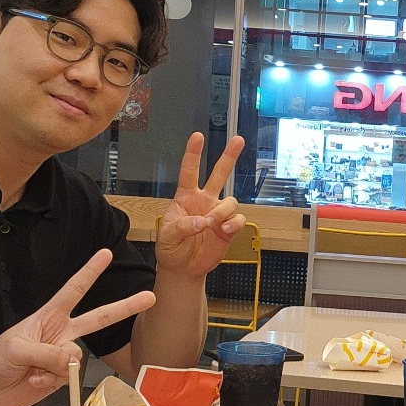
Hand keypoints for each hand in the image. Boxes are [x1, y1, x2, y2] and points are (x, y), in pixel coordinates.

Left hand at [0, 249, 156, 405]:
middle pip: (98, 318)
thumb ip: (48, 352)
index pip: (73, 291)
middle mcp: (60, 333)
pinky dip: (52, 382)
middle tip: (150, 297)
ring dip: (56, 367)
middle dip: (124, 307)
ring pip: (77, 358)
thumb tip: (75, 359)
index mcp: (48, 317)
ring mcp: (62, 356)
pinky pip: (69, 378)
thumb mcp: (15, 349)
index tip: (106, 253)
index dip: (89, 272)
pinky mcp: (61, 378)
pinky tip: (34, 382)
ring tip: (32, 372)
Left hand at [155, 132, 247, 276]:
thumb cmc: (170, 248)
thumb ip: (182, 227)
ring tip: (213, 225)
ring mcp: (218, 213)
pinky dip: (233, 224)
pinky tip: (223, 231)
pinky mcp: (228, 228)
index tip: (197, 136)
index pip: (189, 171)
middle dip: (229, 156)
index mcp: (185, 197)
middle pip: (219, 174)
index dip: (193, 153)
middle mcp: (204, 201)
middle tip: (238, 139)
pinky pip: (239, 219)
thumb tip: (203, 221)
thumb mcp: (167, 236)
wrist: (183, 268)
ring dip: (223, 212)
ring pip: (230, 200)